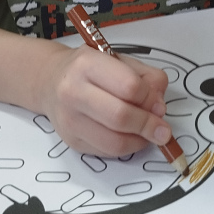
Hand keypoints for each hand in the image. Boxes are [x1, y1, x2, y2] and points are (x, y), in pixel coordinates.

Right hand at [39, 46, 169, 156]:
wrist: (50, 81)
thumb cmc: (89, 70)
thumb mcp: (119, 60)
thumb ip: (146, 77)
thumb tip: (159, 106)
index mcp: (88, 64)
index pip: (129, 87)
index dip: (150, 99)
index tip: (159, 104)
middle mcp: (73, 91)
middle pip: (120, 117)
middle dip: (148, 125)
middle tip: (162, 129)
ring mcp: (69, 119)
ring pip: (115, 142)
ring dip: (140, 141)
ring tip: (148, 134)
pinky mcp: (71, 141)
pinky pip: (107, 152)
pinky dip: (126, 148)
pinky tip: (131, 137)